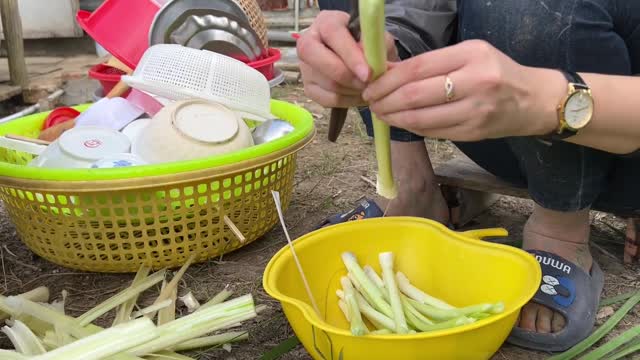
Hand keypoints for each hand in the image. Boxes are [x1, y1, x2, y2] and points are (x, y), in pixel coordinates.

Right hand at [297, 10, 399, 107]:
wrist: (359, 56)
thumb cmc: (366, 43)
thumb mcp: (376, 38)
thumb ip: (375, 45)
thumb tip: (371, 63)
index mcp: (326, 22)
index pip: (333, 34)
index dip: (350, 55)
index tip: (368, 73)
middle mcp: (309, 42)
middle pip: (319, 60)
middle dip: (346, 76)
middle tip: (367, 83)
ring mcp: (306, 67)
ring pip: (327, 83)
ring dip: (352, 90)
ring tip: (368, 88)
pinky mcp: (309, 87)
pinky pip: (328, 99)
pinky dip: (348, 100)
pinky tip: (359, 95)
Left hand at [362, 40, 563, 140]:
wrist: (533, 100)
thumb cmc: (496, 72)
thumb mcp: (469, 55)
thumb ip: (431, 64)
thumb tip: (387, 73)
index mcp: (471, 55)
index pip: (417, 67)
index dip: (388, 80)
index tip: (371, 86)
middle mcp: (475, 82)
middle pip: (415, 95)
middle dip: (385, 101)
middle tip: (372, 103)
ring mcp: (475, 110)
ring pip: (420, 118)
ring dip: (394, 118)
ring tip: (382, 114)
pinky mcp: (474, 133)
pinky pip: (433, 132)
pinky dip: (412, 128)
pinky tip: (402, 123)